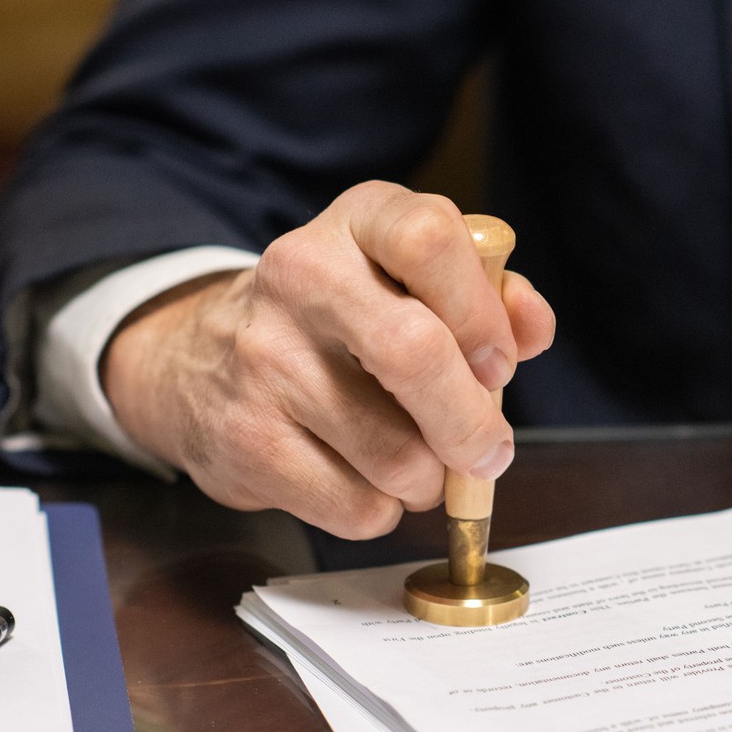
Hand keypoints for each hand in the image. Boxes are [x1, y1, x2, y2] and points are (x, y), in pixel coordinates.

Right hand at [102, 183, 555, 537]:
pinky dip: (383, 510)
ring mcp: (264, 359)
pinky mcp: (245, 440)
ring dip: (431, 480)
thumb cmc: (343, 322)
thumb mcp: (410, 280)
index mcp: (357, 221)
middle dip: (472, 423)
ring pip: (396, 453)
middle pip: (413, 352)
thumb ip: (488, 297)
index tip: (500, 364)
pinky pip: (356, 505)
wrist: (199, 361)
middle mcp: (301, 276)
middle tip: (488, 451)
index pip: (428, 238)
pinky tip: (367, 481)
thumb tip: (532, 326)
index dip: (482, 311)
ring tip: (419, 464)